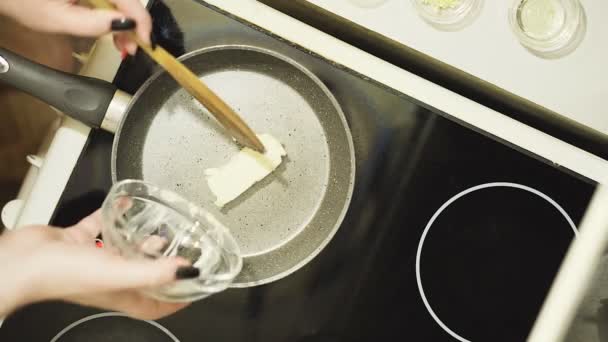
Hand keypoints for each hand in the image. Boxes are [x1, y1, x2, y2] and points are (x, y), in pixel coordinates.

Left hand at [0, 0, 151, 53]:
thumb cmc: (25, 3)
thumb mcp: (58, 20)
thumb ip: (94, 24)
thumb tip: (126, 26)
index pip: (130, 0)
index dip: (142, 23)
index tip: (146, 44)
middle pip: (128, 0)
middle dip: (134, 25)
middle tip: (130, 49)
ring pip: (122, 0)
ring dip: (126, 21)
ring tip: (122, 44)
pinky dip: (115, 13)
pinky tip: (113, 29)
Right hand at [0, 210, 197, 319]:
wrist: (23, 260)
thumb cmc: (65, 274)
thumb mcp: (118, 274)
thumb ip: (154, 273)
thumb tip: (188, 270)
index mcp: (121, 294)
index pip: (155, 304)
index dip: (177, 299)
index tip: (194, 289)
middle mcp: (109, 279)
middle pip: (143, 276)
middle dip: (163, 266)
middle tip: (181, 250)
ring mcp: (93, 260)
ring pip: (124, 251)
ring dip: (141, 241)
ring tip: (160, 228)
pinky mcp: (78, 241)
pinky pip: (101, 226)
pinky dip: (113, 216)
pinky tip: (124, 203)